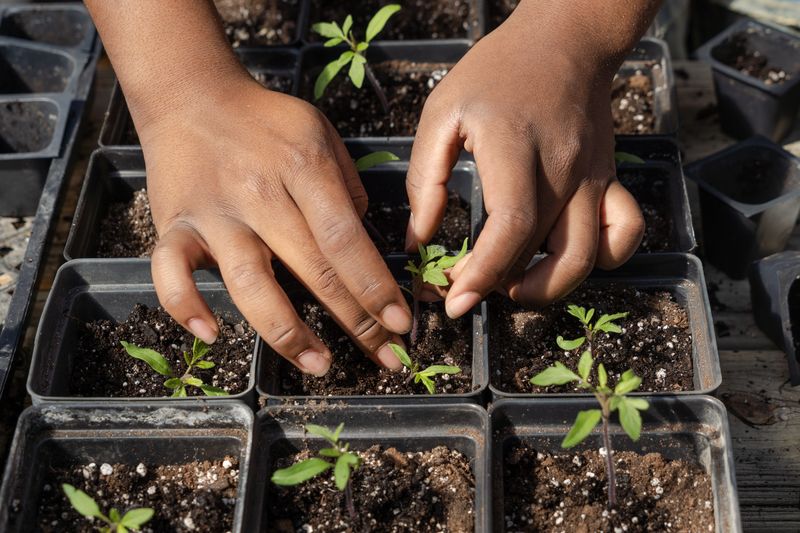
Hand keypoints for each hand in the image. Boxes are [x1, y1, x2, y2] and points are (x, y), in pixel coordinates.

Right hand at [135, 76, 411, 375]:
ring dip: (289, 334)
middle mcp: (259, 193)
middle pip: (312, 269)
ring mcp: (213, 213)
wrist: (191, 95)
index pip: (346, 240)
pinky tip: (212, 336)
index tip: (403, 325)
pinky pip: (170, 274)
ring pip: (251, 285)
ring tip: (321, 366)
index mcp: (303, 167)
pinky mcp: (172, 225)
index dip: (376, 287)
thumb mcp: (321, 135)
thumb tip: (365, 248)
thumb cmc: (267, 122)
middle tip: (386, 359)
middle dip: (356, 322)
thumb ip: (347, 189)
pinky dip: (185, 308)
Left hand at [406, 1, 646, 316]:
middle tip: (471, 288)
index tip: (457, 302)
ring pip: (587, 256)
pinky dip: (602, 259)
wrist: (565, 40)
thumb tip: (419, 240)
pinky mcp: (609, 179)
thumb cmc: (496, 73)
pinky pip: (624, 232)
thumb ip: (425, 179)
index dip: (483, 274)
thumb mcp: (442, 112)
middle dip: (502, 286)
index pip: (510, 227)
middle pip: (542, 251)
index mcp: (515, 147)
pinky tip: (565, 256)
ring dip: (550, 287)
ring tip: (513, 285)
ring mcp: (593, 176)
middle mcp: (563, 168)